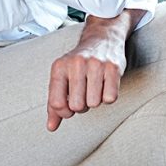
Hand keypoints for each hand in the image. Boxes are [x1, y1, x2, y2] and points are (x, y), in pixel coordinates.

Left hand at [46, 17, 128, 131]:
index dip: (64, 112)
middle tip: (84, 94)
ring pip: (94, 103)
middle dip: (82, 106)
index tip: (69, 106)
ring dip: (95, 101)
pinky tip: (105, 85)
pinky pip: (110, 98)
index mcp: (59, 67)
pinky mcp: (113, 67)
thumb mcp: (62, 78)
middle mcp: (76, 64)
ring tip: (95, 88)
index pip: (57, 104)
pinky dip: (109, 96)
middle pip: (77, 106)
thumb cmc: (79, 64)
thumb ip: (55, 103)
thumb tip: (51, 127)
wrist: (102, 38)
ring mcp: (96, 64)